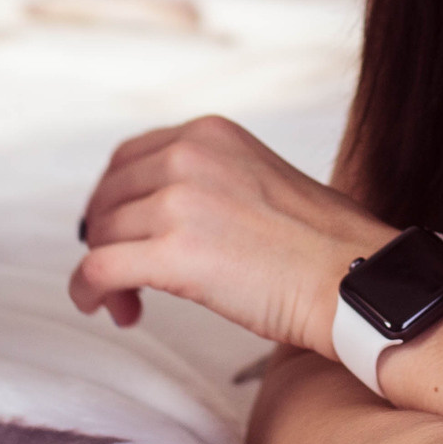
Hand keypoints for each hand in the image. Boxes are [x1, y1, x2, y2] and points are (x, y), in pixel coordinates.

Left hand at [70, 115, 397, 354]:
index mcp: (209, 134)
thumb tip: (160, 216)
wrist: (354, 278)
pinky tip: (105, 309)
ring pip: (104, 235)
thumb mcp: (259, 177)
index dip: (115, 200)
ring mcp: (179, 201)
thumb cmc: (322, 244)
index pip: (129, 158)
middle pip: (110, 197)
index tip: (120, 231)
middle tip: (125, 278)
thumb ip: (208, 182)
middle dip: (108, 238)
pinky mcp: (174, 253)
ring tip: (130, 304)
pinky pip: (100, 269)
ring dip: (106, 272)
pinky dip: (88, 291)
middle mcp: (189, 156)